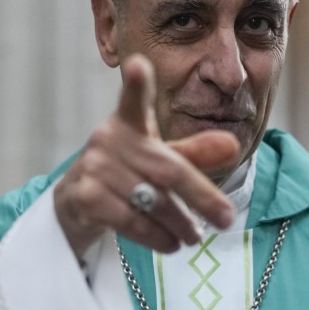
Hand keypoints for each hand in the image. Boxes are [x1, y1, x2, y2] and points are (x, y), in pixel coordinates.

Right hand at [54, 54, 239, 256]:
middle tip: (226, 219)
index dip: (136, 83)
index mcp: (128, 124)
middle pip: (167, 170)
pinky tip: (170, 244)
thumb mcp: (160, 160)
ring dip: (178, 224)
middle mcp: (107, 139)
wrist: (76, 205)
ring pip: (151, 200)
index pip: (133, 100)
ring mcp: (93, 168)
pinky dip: (155, 236)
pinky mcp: (84, 196)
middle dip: (201, 196)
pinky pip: (130, 220)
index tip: (138, 64)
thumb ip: (195, 154)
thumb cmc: (126, 175)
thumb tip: (232, 146)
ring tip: (194, 237)